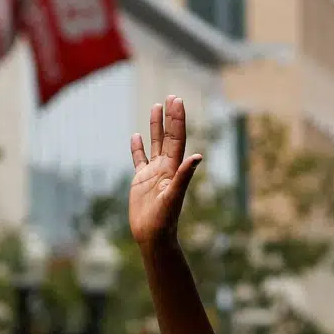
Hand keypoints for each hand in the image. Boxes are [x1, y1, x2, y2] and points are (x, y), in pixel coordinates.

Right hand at [128, 96, 201, 248]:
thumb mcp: (174, 197)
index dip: (177, 119)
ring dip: (156, 126)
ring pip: (154, 144)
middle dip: (170, 117)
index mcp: (173, 169)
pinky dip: (137, 148)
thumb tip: (198, 157)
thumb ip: (184, 176)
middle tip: (172, 97)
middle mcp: (165, 168)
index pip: (177, 138)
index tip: (177, 101)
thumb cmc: (164, 221)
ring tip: (156, 106)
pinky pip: (138, 160)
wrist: (154, 237)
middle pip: (168, 137)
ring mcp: (153, 173)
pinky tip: (135, 136)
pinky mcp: (141, 181)